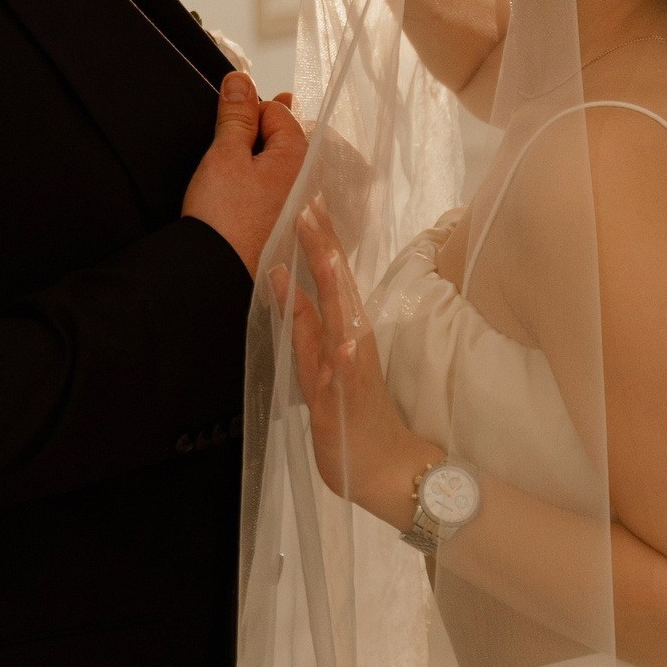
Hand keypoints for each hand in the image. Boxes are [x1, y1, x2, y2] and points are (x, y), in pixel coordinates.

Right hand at [181, 72, 307, 276]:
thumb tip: (239, 81)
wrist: (216, 272)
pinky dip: (258, 186)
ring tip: (229, 175)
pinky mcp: (285, 226)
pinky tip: (239, 196)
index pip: (279, 112)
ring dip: (256, 160)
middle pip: (283, 138)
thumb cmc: (223, 220)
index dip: (250, 110)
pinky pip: (276, 193)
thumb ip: (235, 115)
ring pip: (279, 166)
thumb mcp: (224, 154)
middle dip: (256, 133)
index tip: (228, 116)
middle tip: (228, 143)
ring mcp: (298, 206)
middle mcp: (306, 181)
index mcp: (299, 157)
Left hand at [272, 198, 439, 526]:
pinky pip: (348, 380)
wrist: (384, 468)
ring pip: (343, 327)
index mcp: (345, 330)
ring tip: (329, 259)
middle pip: (338, 289)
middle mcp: (353, 343)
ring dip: (337, 293)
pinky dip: (347, 360)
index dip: (320, 239)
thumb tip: (281, 273)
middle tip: (311, 208)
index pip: (331, 277)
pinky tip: (345, 341)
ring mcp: (352, 373)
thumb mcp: (318, 358)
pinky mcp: (348, 405)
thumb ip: (302, 318)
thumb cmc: (350, 410)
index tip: (309, 198)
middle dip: (324, 250)